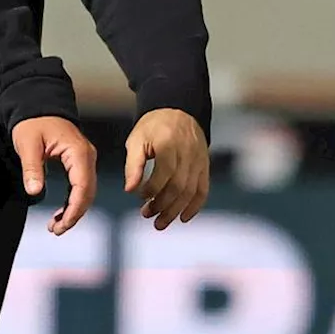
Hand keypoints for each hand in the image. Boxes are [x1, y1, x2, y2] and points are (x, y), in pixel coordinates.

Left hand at [10, 116, 96, 235]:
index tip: (62, 225)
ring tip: (56, 225)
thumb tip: (35, 191)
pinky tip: (62, 211)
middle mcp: (87, 156)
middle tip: (56, 229)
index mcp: (78, 151)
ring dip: (74, 210)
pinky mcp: (79, 161)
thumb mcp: (28, 143)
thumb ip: (32, 168)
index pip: (82, 187)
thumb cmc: (33, 121)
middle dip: (74, 214)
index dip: (74, 210)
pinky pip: (81, 185)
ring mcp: (85, 158)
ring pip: (86, 191)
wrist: (37, 105)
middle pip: (88, 193)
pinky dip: (73, 200)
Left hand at [124, 108, 209, 230]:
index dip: (151, 190)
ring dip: (175, 210)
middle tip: (147, 215)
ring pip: (190, 192)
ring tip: (160, 222)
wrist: (178, 110)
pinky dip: (195, 206)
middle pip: (178, 187)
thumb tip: (129, 190)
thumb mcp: (137, 138)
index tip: (139, 197)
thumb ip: (133, 164)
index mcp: (169, 144)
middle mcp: (187, 153)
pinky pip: (203, 190)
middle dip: (162, 205)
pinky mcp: (205, 166)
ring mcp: (199, 160)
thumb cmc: (154, 126)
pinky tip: (183, 217)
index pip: (163, 174)